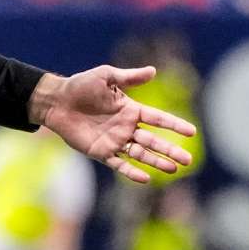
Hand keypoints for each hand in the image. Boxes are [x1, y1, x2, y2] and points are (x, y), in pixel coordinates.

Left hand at [34, 66, 195, 183]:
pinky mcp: (101, 152)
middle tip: (189, 159)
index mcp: (131, 109)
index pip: (158, 118)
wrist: (57, 101)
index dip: (174, 124)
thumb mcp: (106, 76)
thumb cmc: (80, 85)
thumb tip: (154, 70)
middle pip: (153, 141)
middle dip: (171, 149)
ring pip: (141, 154)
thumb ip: (129, 77)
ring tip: (174, 168)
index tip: (192, 132)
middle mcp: (126, 127)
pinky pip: (119, 164)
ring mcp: (115, 141)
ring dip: (157, 161)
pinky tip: (146, 178)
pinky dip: (132, 172)